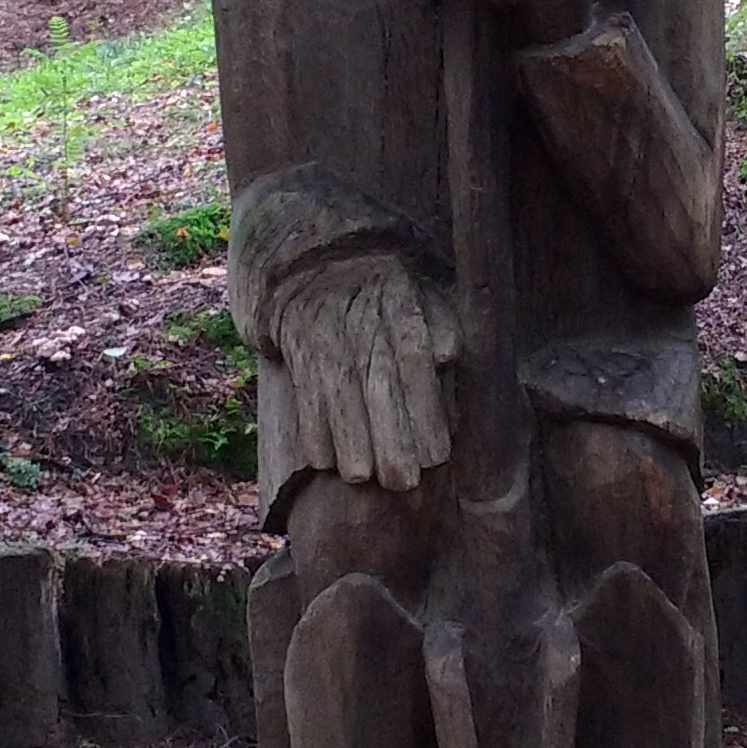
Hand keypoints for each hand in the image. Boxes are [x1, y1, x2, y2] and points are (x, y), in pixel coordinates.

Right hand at [274, 247, 457, 490]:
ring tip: (362, 478)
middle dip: (389, 439)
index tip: (435, 456)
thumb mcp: (423, 295)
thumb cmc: (387, 294)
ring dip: (347, 442)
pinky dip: (310, 430)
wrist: (320, 265)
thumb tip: (448, 356)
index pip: (413, 362)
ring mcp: (325, 339)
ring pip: (336, 396)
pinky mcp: (298, 353)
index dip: (423, 411)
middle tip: (403, 482)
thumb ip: (443, 325)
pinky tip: (325, 462)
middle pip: (375, 385)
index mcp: (399, 309)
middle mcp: (360, 324)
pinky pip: (302, 396)